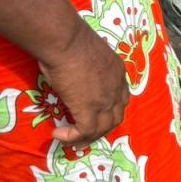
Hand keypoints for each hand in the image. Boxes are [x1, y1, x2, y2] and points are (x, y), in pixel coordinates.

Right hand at [38, 25, 129, 146]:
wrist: (67, 41)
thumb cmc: (72, 41)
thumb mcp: (89, 54)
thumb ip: (88, 66)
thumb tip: (76, 69)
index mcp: (118, 72)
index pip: (122, 98)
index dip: (111, 109)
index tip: (96, 115)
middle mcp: (117, 87)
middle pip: (117, 116)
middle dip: (102, 127)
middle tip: (85, 133)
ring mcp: (105, 100)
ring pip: (104, 128)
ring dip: (88, 137)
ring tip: (72, 140)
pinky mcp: (88, 108)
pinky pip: (85, 131)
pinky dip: (73, 137)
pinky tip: (58, 134)